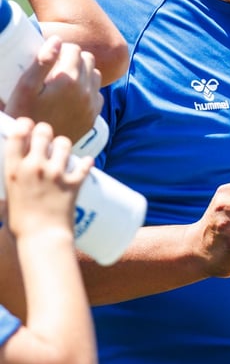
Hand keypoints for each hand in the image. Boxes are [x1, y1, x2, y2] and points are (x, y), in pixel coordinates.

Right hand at [3, 118, 91, 240]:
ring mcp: (56, 173)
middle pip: (43, 132)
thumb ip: (11, 188)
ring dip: (64, 145)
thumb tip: (13, 184)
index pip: (18, 135)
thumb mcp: (7, 201)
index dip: (24, 124)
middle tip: (46, 137)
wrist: (42, 239)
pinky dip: (86, 163)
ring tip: (62, 151)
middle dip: (45, 132)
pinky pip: (85, 164)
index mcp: (14, 171)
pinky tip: (86, 163)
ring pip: (64, 143)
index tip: (27, 124)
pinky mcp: (73, 182)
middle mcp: (35, 167)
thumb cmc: (21, 225)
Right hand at [4, 36, 102, 143]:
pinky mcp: (92, 117)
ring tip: (64, 81)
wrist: (34, 150)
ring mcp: (91, 105)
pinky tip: (72, 97)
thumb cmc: (23, 116)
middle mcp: (86, 91)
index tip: (50, 58)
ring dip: (83, 73)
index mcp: (69, 80)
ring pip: (96, 75)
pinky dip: (88, 91)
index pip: (74, 49)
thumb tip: (58, 41)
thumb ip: (42, 62)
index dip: (61, 50)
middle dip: (73, 59)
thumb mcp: (24, 87)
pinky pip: (98, 95)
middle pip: (88, 59)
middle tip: (55, 68)